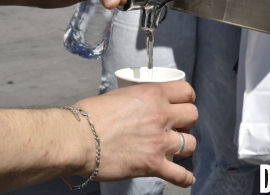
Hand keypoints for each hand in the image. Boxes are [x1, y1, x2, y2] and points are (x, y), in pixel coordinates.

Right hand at [72, 82, 197, 185]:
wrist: (77, 140)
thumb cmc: (88, 116)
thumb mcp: (118, 95)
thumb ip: (136, 100)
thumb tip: (137, 107)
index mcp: (153, 94)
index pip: (186, 91)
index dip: (187, 98)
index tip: (184, 103)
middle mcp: (161, 116)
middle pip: (192, 115)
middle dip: (187, 121)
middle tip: (177, 125)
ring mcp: (159, 141)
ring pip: (191, 143)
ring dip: (185, 146)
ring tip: (176, 148)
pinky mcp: (152, 164)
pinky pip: (179, 174)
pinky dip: (184, 178)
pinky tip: (186, 178)